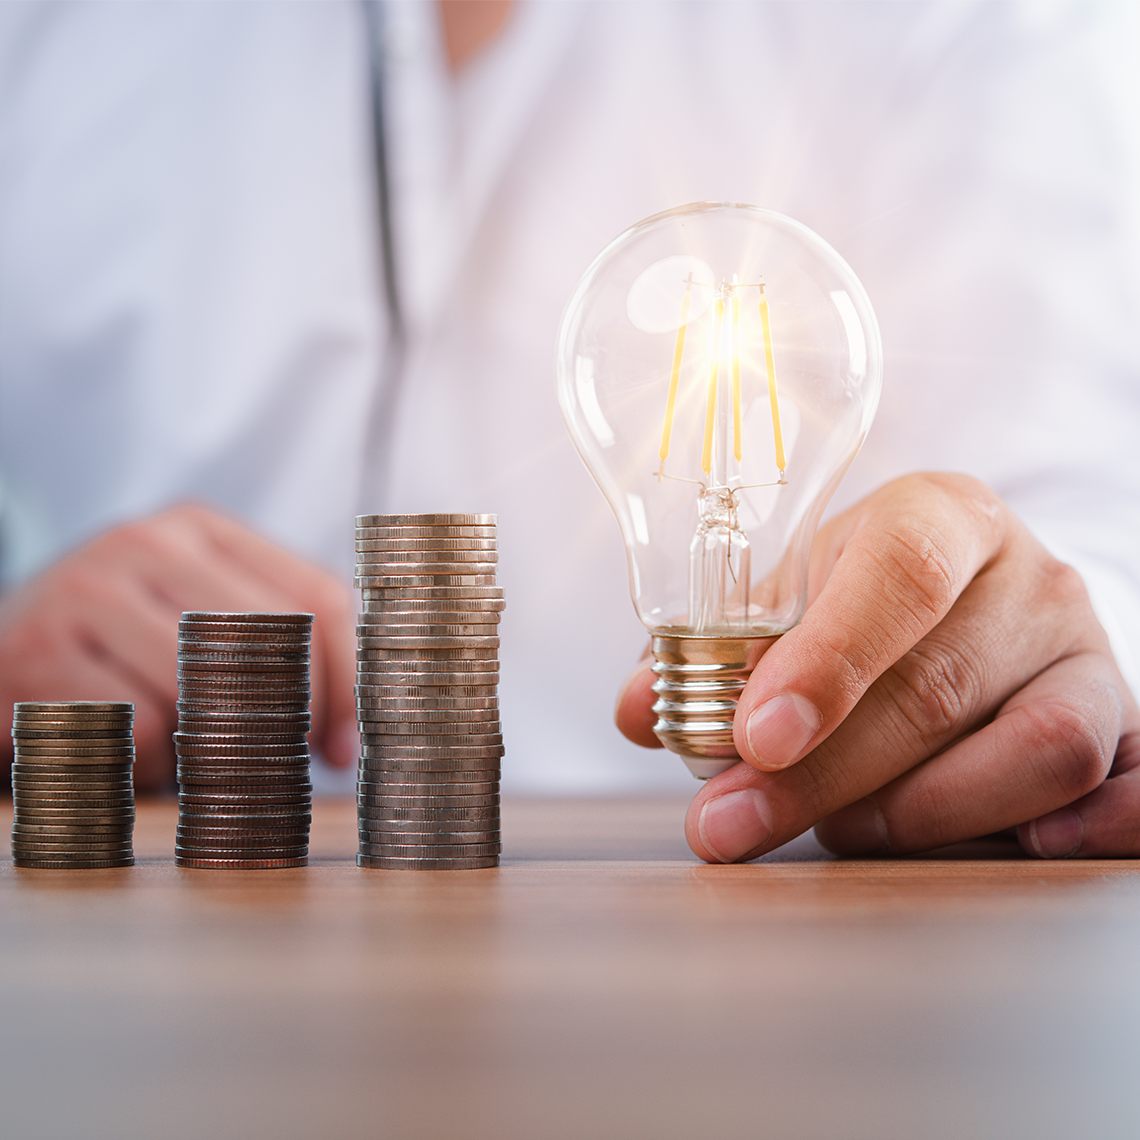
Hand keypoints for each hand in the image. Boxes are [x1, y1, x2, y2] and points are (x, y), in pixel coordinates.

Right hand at [0, 505, 357, 790]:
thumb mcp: (198, 617)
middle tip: (287, 768)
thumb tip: (350, 742)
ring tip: (188, 756)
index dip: (349, 682)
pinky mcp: (36, 651)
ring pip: (207, 691)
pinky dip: (148, 765)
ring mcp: (88, 591)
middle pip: (274, 642)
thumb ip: (278, 651)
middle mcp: (147, 542)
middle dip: (294, 721)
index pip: (318, 599)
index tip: (347, 745)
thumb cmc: (121, 647)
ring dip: (212, 750)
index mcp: (203, 529)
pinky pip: (139, 729)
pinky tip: (126, 754)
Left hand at [616, 473, 1139, 860]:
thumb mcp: (788, 598)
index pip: (898, 571)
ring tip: (840, 831)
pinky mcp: (1127, 725)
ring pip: (1038, 748)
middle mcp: (1027, 578)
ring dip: (918, 813)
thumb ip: (714, 652)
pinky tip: (1014, 846)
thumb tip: (640, 710)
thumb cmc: (862, 601)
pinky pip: (1135, 784)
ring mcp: (1087, 655)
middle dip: (819, 774)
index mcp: (939, 519)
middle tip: (729, 823)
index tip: (755, 738)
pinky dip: (1091, 826)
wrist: (975, 601)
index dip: (827, 660)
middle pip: (937, 684)